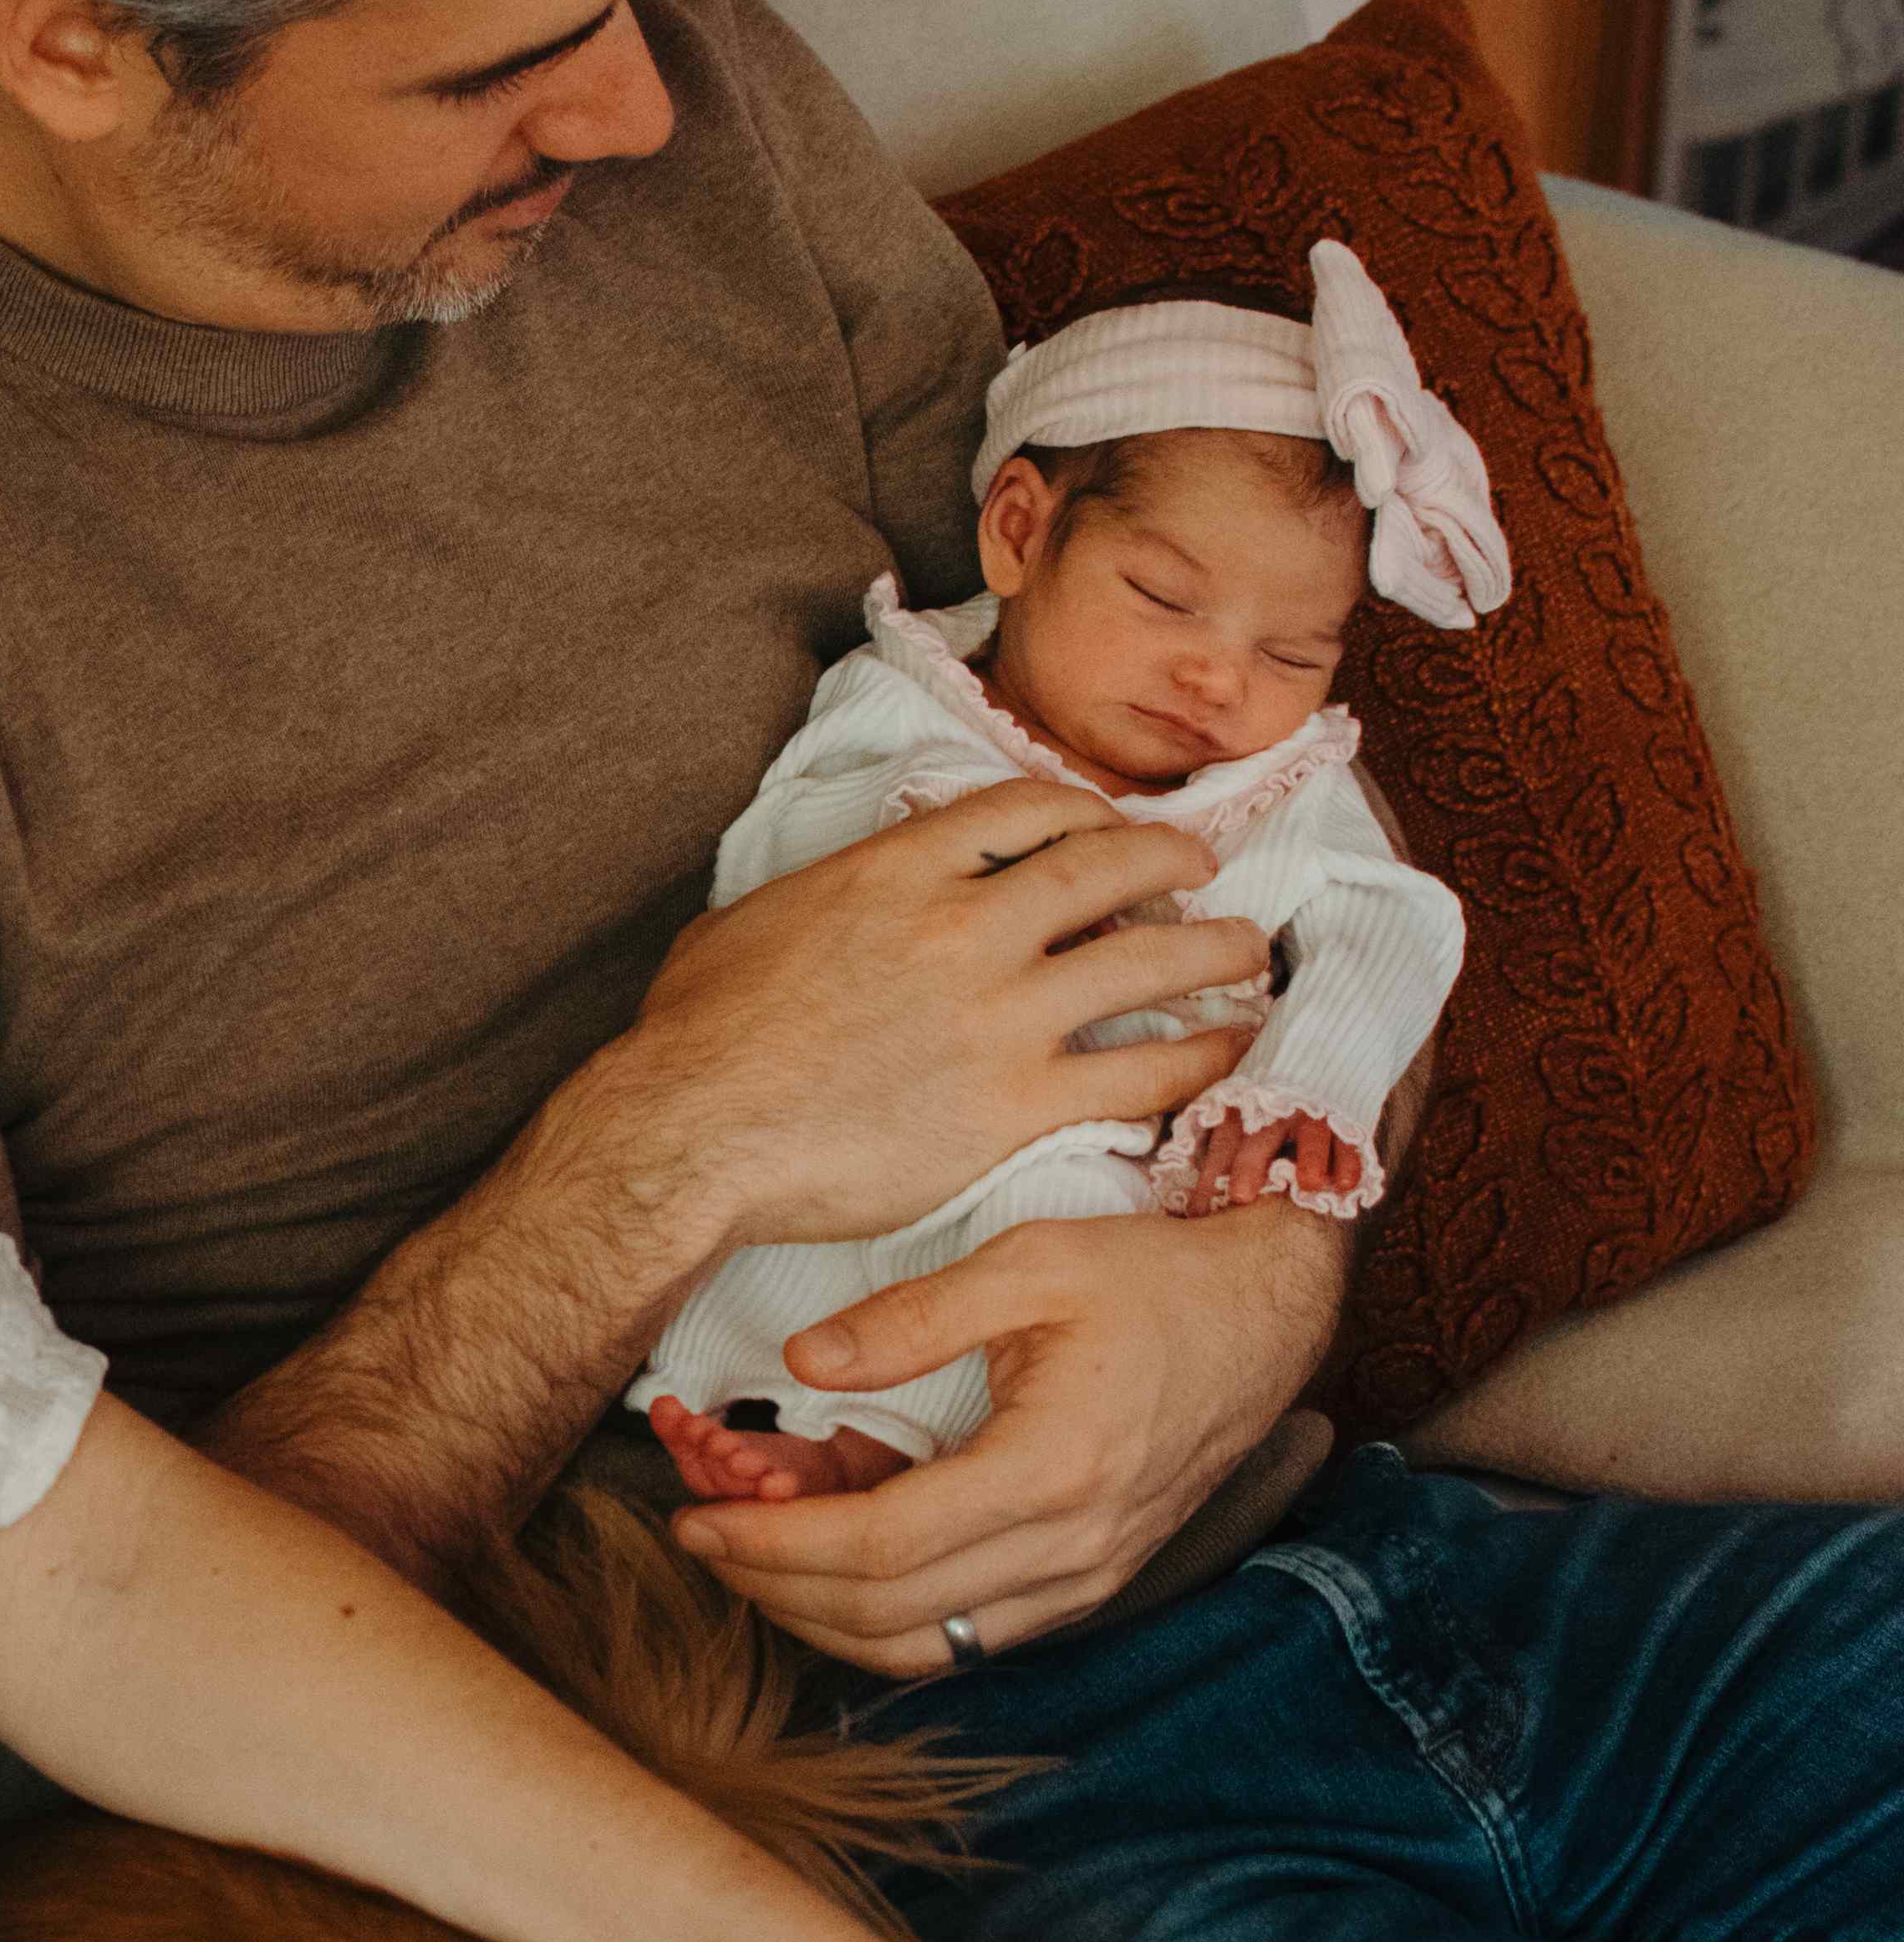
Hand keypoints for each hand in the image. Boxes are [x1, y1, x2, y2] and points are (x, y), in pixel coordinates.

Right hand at [589, 781, 1273, 1266]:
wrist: (691, 1133)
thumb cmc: (696, 1040)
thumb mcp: (750, 924)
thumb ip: (823, 895)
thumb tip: (836, 894)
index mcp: (898, 869)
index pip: (1026, 808)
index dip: (1086, 809)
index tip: (1110, 823)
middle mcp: (966, 925)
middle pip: (1105, 868)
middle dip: (1170, 857)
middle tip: (1206, 864)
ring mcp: (999, 1014)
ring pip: (1145, 961)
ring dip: (1213, 949)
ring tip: (1250, 949)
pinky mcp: (1016, 1104)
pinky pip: (1140, 1073)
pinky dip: (1199, 1057)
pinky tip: (1231, 1051)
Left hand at [675, 1200, 1340, 1676]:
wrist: (1272, 1307)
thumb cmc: (1156, 1273)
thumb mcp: (1029, 1263)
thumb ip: (909, 1320)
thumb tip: (801, 1367)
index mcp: (1052, 1472)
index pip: (877, 1547)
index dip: (772, 1545)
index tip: (696, 1519)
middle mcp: (1073, 1550)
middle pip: (888, 1616)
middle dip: (777, 1589)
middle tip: (704, 1538)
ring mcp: (1088, 1578)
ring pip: (927, 1647)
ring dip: (825, 1617)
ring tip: (755, 1555)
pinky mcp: (1092, 1580)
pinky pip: (970, 1633)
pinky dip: (890, 1615)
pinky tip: (840, 1559)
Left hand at [1180, 1108, 1359, 1215]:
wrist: (1320, 1055)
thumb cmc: (1269, 1106)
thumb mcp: (1240, 1121)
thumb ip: (1223, 1160)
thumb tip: (1192, 1213)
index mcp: (1244, 1112)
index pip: (1224, 1145)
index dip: (1211, 1177)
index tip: (1198, 1212)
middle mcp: (1275, 1111)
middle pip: (1260, 1137)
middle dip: (1250, 1164)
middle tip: (1241, 1196)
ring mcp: (1311, 1111)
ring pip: (1310, 1133)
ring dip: (1310, 1157)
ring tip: (1309, 1184)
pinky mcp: (1345, 1113)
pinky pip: (1348, 1136)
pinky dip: (1348, 1158)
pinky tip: (1347, 1183)